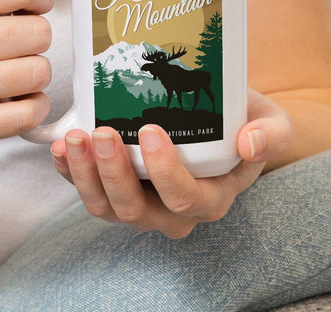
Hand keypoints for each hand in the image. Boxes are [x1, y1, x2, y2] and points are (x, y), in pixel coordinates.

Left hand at [50, 88, 291, 237]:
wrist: (214, 119)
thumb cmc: (240, 121)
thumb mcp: (270, 121)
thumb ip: (271, 134)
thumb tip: (250, 143)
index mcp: (210, 198)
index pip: (185, 198)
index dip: (165, 171)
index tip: (149, 130)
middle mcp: (170, 211)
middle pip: (136, 209)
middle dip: (114, 173)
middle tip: (102, 133)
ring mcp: (138, 202)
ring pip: (104, 207)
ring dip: (84, 174)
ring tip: (74, 138)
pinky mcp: (110, 188)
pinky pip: (85, 190)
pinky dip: (67, 172)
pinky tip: (59, 146)